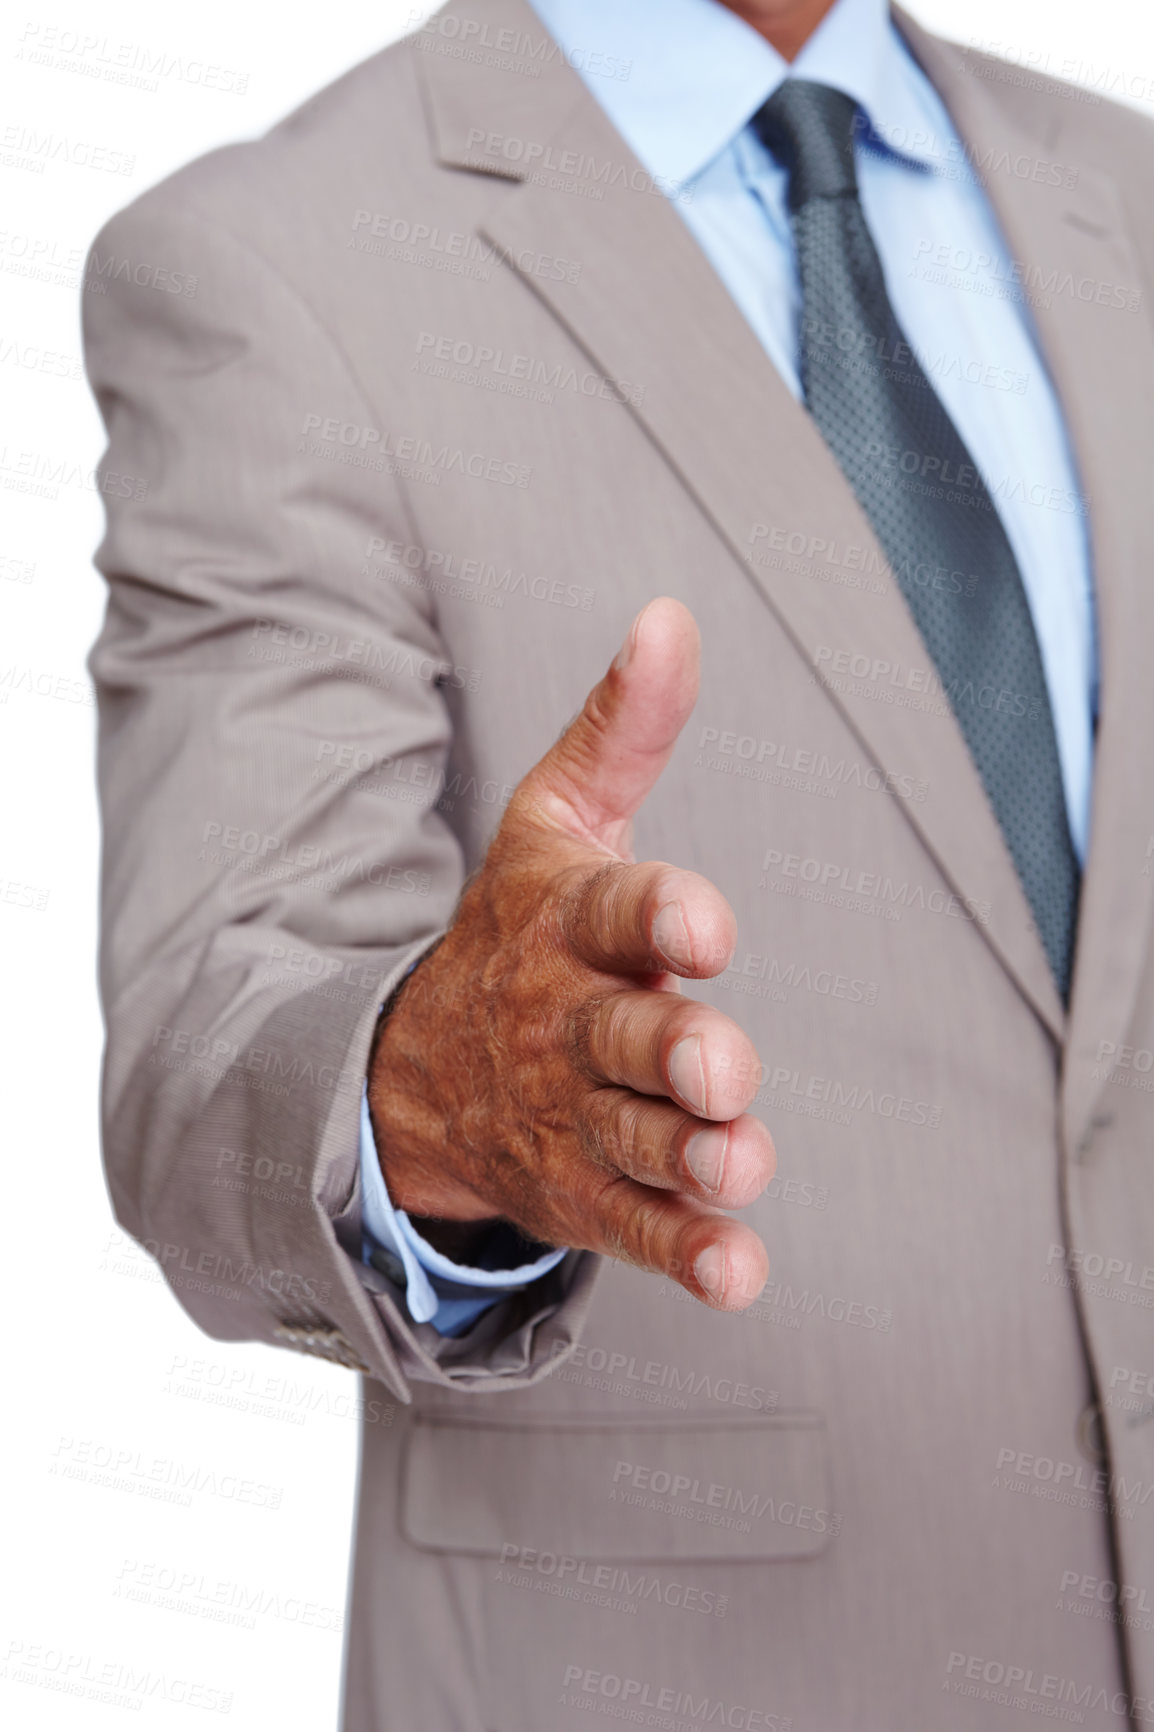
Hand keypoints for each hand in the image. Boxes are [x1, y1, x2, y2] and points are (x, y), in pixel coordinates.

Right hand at [367, 598, 773, 1309]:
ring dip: (689, 1158)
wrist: (416, 1068)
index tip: (705, 923)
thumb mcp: (553, 820)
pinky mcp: (586, 1194)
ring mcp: (573, 1115)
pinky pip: (635, 1230)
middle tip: (720, 1067)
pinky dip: (685, 1255)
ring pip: (637, 1139)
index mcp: (566, 924)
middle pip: (625, 1039)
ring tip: (736, 1164)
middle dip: (674, 1053)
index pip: (614, 912)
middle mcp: (567, 1024)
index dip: (660, 916)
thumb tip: (673, 615)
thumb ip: (621, 728)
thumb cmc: (517, 929)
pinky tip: (739, 1272)